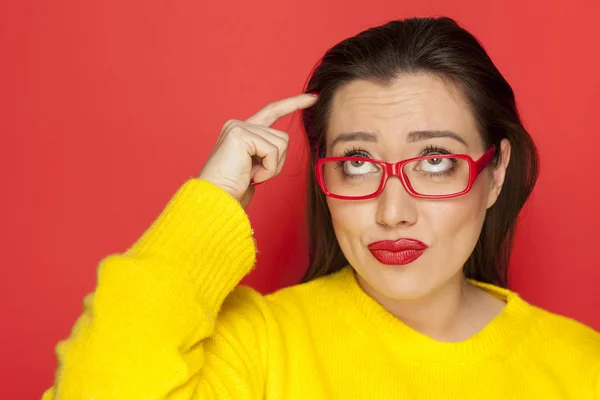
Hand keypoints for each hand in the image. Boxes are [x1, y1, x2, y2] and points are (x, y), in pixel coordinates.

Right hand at [199, 93, 317, 207]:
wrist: (216, 200)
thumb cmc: (233, 190)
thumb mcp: (256, 167)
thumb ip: (267, 152)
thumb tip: (282, 145)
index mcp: (242, 131)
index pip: (272, 111)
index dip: (293, 103)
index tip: (313, 97)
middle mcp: (238, 124)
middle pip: (283, 137)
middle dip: (276, 162)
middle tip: (255, 175)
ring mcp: (238, 127)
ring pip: (281, 143)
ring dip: (272, 167)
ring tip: (251, 175)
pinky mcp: (240, 134)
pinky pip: (273, 152)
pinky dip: (267, 169)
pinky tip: (251, 175)